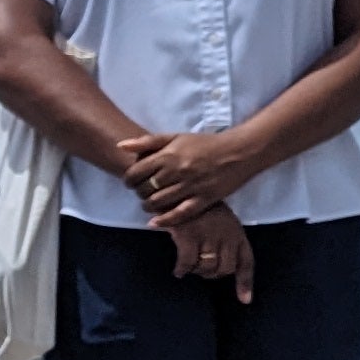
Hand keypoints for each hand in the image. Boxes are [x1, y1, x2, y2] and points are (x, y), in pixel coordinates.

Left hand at [118, 125, 257, 218]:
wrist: (240, 151)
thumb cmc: (205, 144)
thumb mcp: (176, 137)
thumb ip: (147, 142)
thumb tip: (120, 146)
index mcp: (169, 155)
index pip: (136, 172)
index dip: (128, 180)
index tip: (131, 181)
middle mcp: (178, 171)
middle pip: (145, 189)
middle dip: (139, 193)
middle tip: (142, 192)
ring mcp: (191, 186)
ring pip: (159, 203)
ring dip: (149, 206)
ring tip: (149, 204)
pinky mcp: (205, 199)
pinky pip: (180, 214)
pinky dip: (165, 220)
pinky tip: (155, 222)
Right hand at [163, 201, 256, 298]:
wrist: (180, 188)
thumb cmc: (199, 206)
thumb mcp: (221, 221)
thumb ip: (225, 240)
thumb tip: (221, 264)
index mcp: (236, 232)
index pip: (245, 262)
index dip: (245, 283)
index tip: (244, 300)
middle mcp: (227, 236)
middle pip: (224, 269)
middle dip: (211, 274)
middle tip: (199, 270)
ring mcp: (209, 236)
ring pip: (205, 268)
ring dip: (196, 271)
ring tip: (188, 266)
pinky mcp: (189, 236)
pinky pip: (187, 263)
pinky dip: (182, 270)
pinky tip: (178, 270)